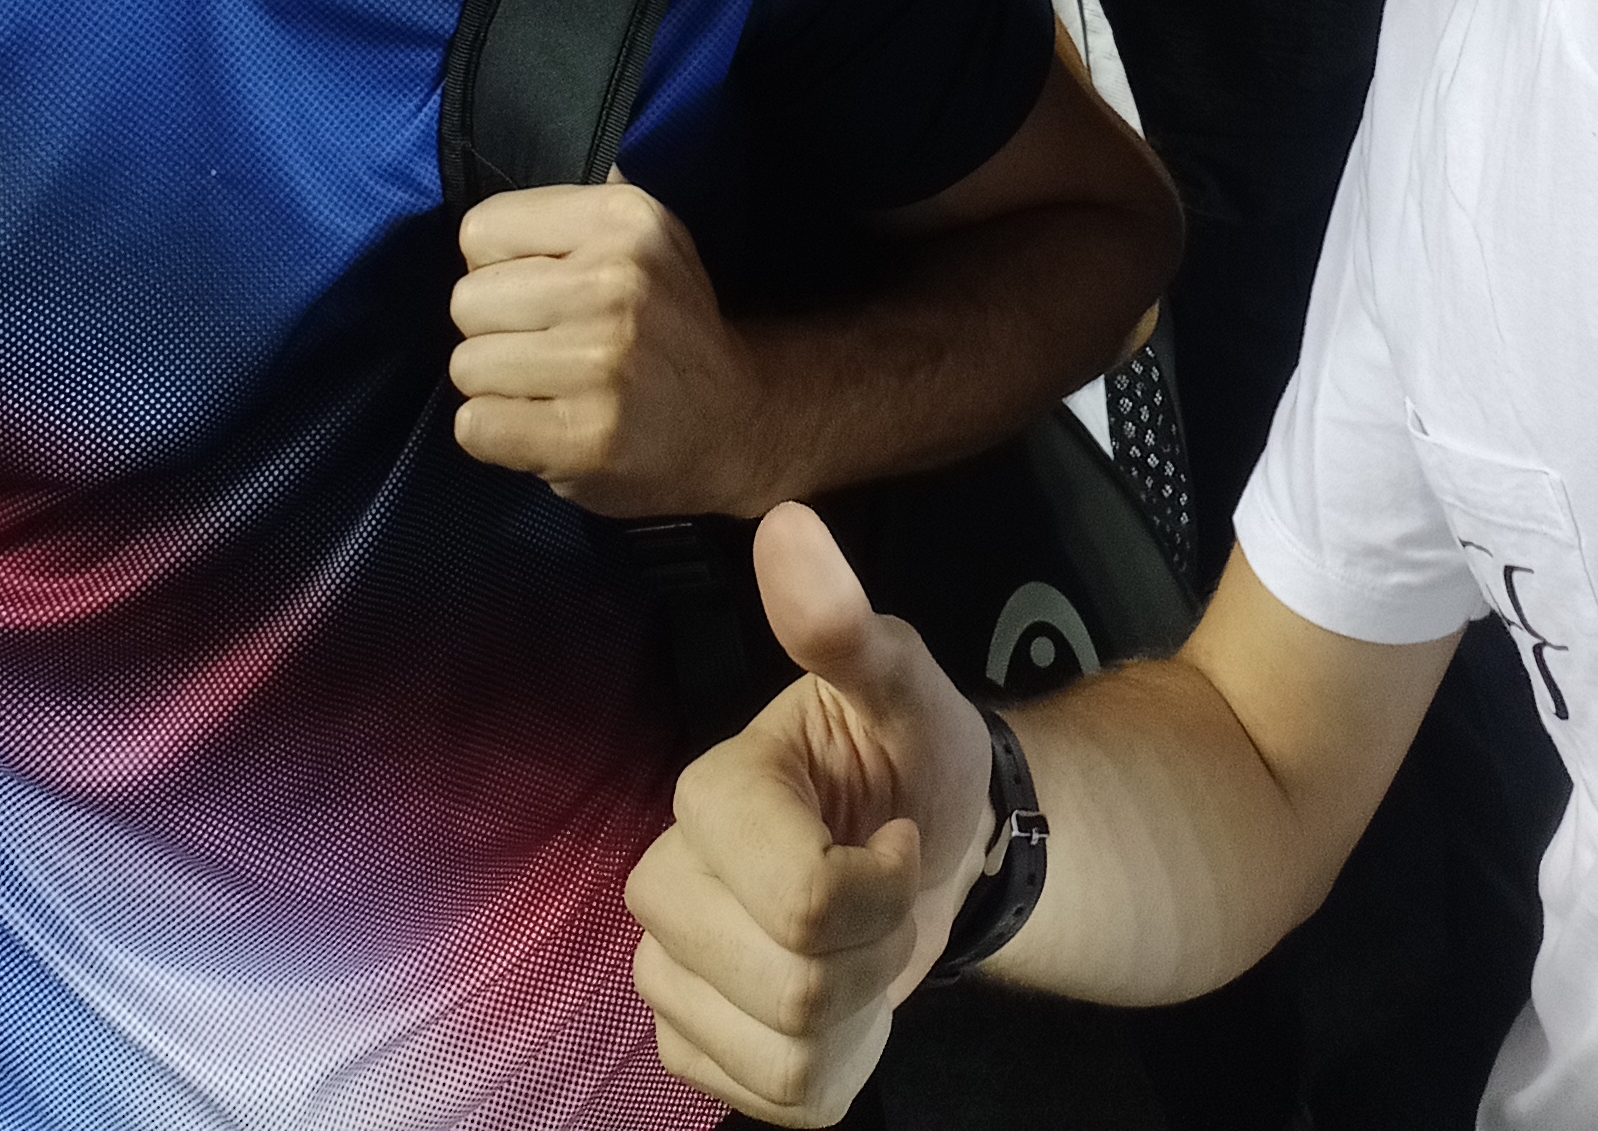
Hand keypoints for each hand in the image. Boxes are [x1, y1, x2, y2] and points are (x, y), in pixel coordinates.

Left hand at [450, 176, 771, 516]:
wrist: (735, 420)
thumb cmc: (669, 323)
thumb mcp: (650, 237)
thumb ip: (584, 202)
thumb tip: (523, 161)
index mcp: (624, 219)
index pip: (481, 230)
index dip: (500, 265)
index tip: (542, 288)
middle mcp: (614, 282)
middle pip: (465, 300)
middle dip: (495, 329)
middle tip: (548, 344)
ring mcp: (599, 364)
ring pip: (465, 367)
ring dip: (498, 385)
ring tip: (552, 386)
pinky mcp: (583, 438)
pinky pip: (474, 427)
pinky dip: (498, 435)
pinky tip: (546, 426)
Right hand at [628, 505, 996, 1124]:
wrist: (930, 849)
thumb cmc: (914, 761)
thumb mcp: (909, 690)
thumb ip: (847, 627)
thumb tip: (788, 523)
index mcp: (713, 791)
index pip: (802, 897)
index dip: (884, 885)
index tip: (902, 835)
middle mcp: (666, 882)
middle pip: (792, 986)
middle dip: (877, 952)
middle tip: (893, 894)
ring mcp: (669, 972)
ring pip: (784, 1055)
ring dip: (863, 1014)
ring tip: (868, 945)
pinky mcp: (690, 1045)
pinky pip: (775, 1103)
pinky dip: (838, 1069)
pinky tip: (844, 1002)